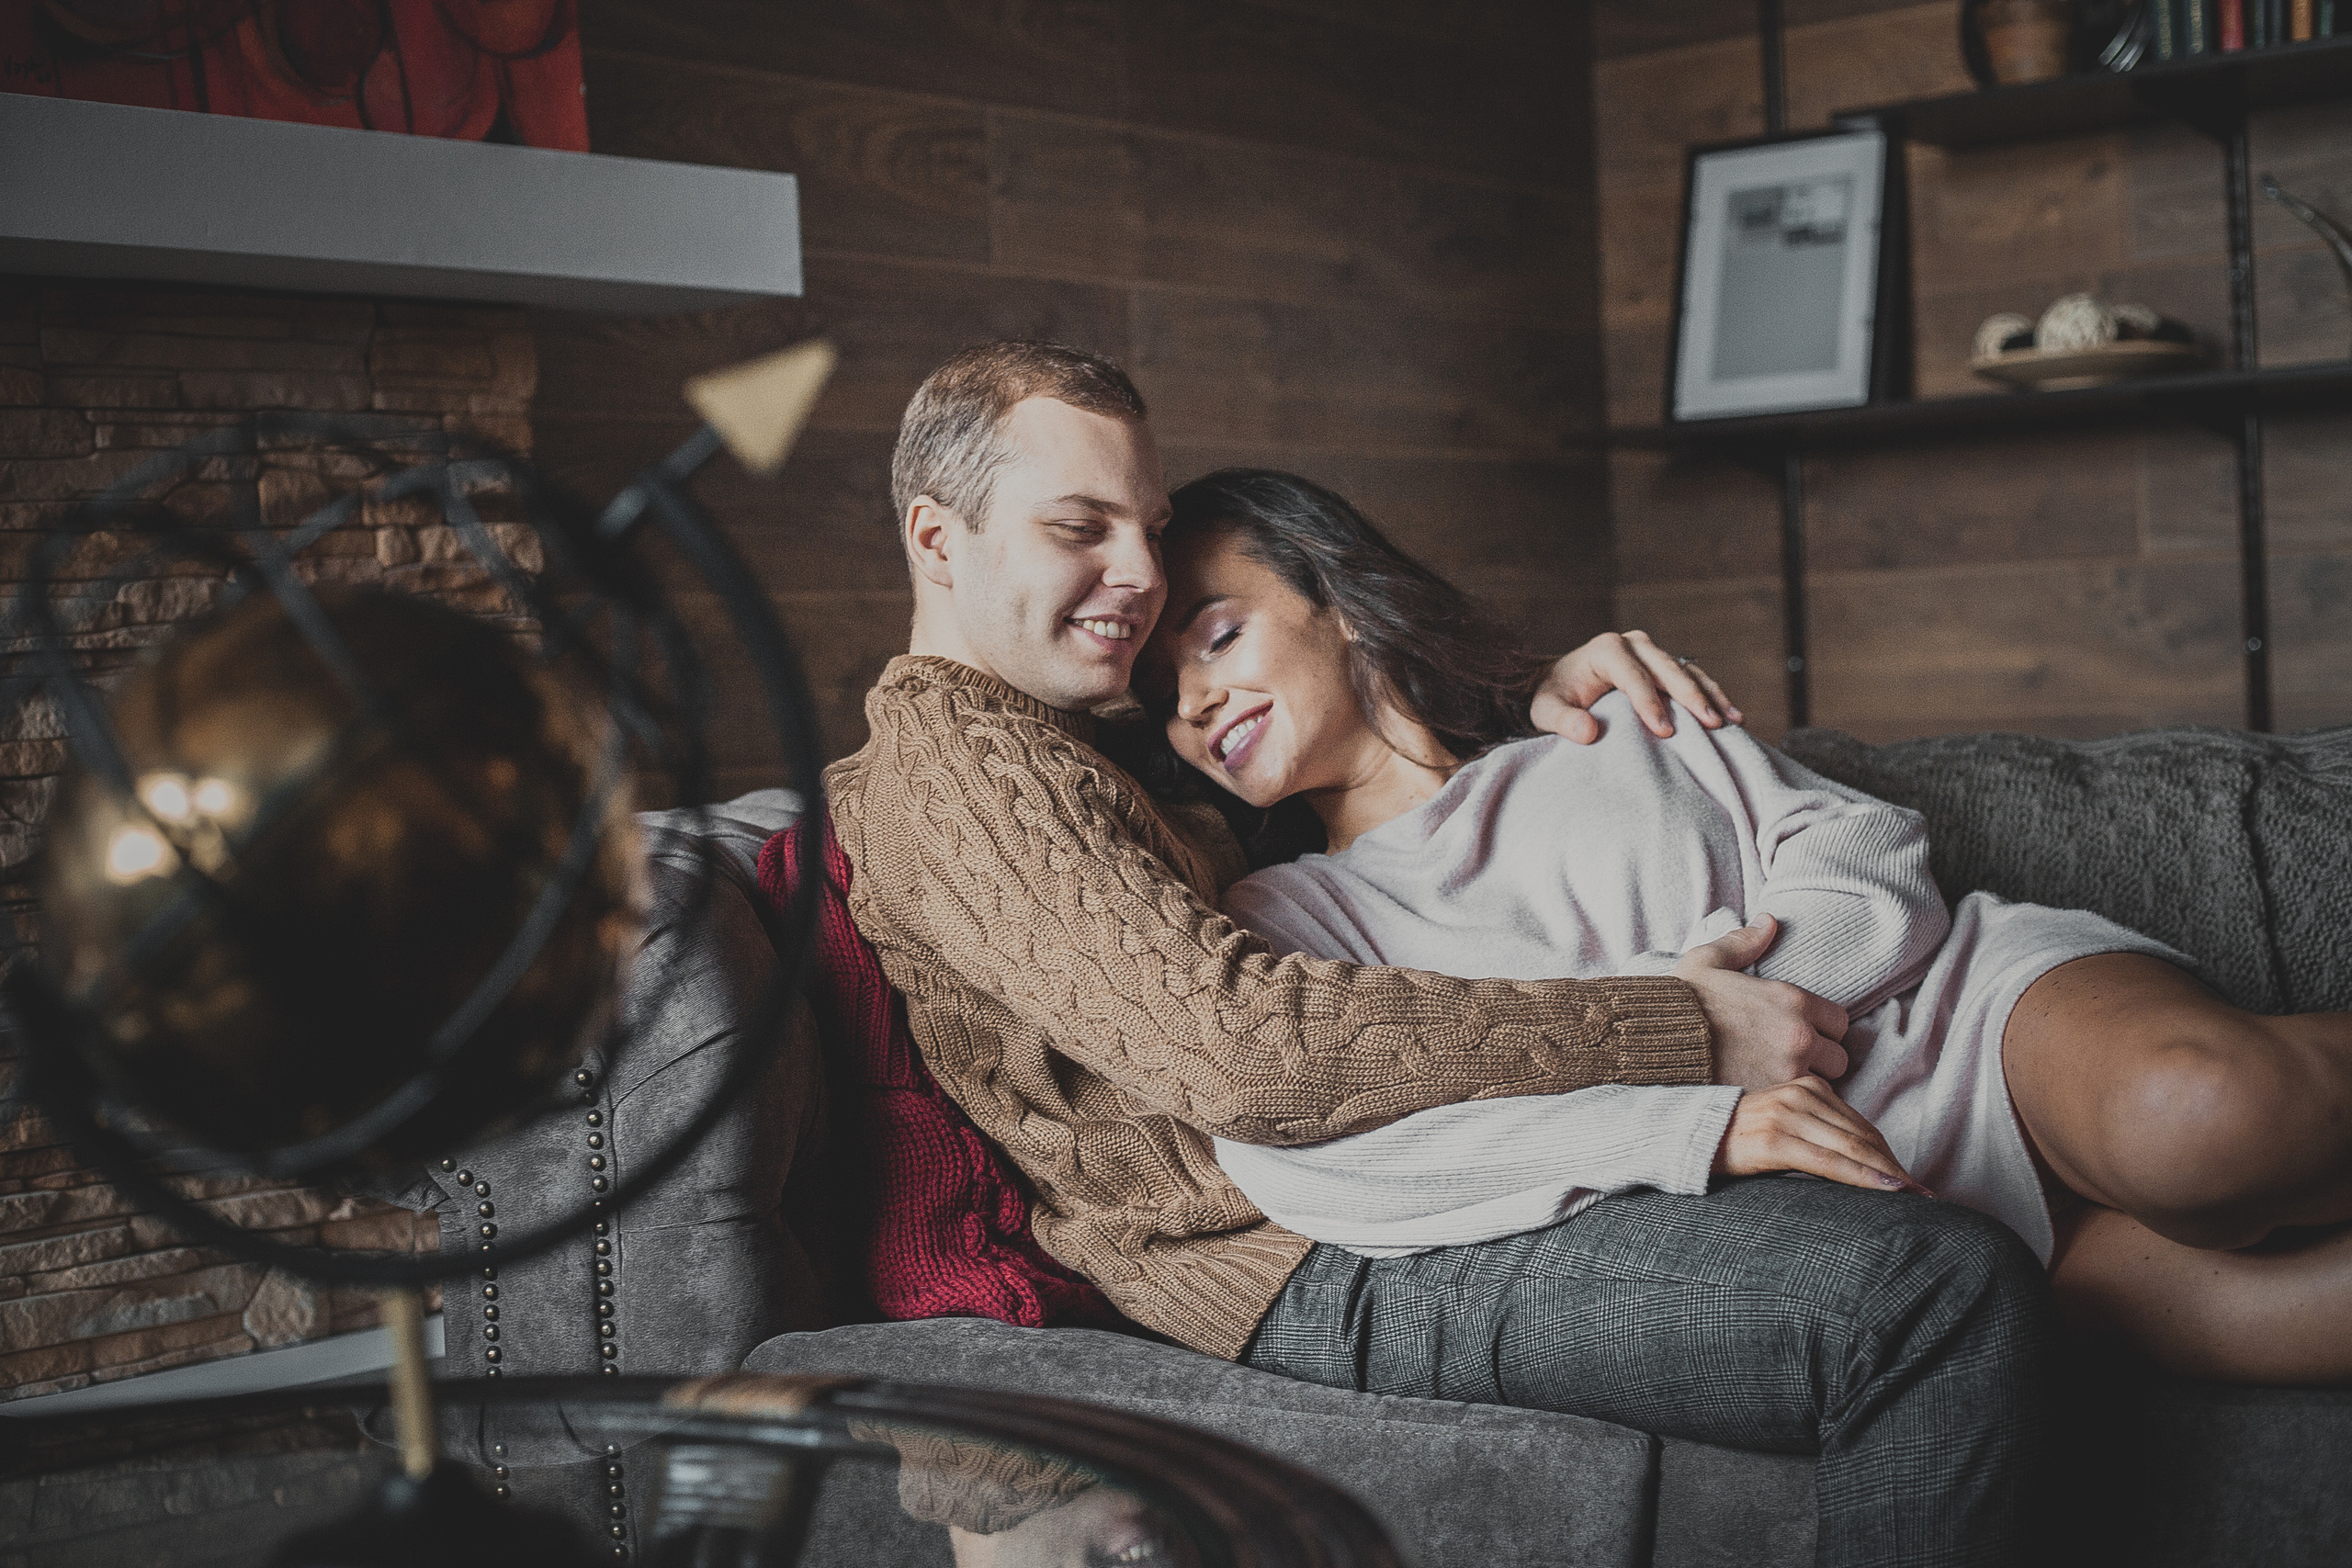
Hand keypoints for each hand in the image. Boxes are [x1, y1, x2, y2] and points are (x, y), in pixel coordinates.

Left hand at [1529, 630, 1742, 743]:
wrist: (1560, 684)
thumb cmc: (1553, 697)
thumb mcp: (1545, 711)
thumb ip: (1562, 721)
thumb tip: (1587, 732)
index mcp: (1606, 649)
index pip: (1633, 676)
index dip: (1649, 703)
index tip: (1664, 731)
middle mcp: (1632, 644)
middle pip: (1667, 669)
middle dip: (1690, 696)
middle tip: (1711, 723)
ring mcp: (1651, 653)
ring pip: (1686, 671)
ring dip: (1709, 695)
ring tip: (1731, 720)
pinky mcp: (1663, 666)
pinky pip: (1692, 678)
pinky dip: (1711, 695)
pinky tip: (1732, 715)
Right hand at [1672, 914, 1850, 1088]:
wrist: (1653, 1038)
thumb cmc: (1682, 1000)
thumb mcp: (1710, 960)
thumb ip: (1745, 942)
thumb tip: (1768, 921)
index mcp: (1793, 1001)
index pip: (1839, 1022)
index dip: (1823, 1028)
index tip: (1804, 1032)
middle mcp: (1799, 1037)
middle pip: (1838, 1059)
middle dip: (1821, 1060)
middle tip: (1794, 1060)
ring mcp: (1786, 1071)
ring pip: (1821, 1086)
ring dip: (1806, 1083)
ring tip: (1780, 1080)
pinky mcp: (1768, 1098)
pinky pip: (1794, 1104)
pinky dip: (1785, 1101)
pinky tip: (1767, 1095)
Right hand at [1713, 1075, 1933, 1195]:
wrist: (1685, 1137)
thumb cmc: (1733, 1140)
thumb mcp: (1780, 1127)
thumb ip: (1815, 1134)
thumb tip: (1858, 1165)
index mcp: (1806, 1088)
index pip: (1861, 1128)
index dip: (1890, 1158)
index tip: (1913, 1185)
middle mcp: (1801, 1095)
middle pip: (1863, 1138)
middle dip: (1896, 1170)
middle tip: (1926, 1198)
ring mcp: (1787, 1115)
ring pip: (1853, 1149)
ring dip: (1888, 1177)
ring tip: (1914, 1201)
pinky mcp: (1774, 1139)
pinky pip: (1828, 1162)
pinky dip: (1861, 1178)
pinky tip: (1885, 1191)